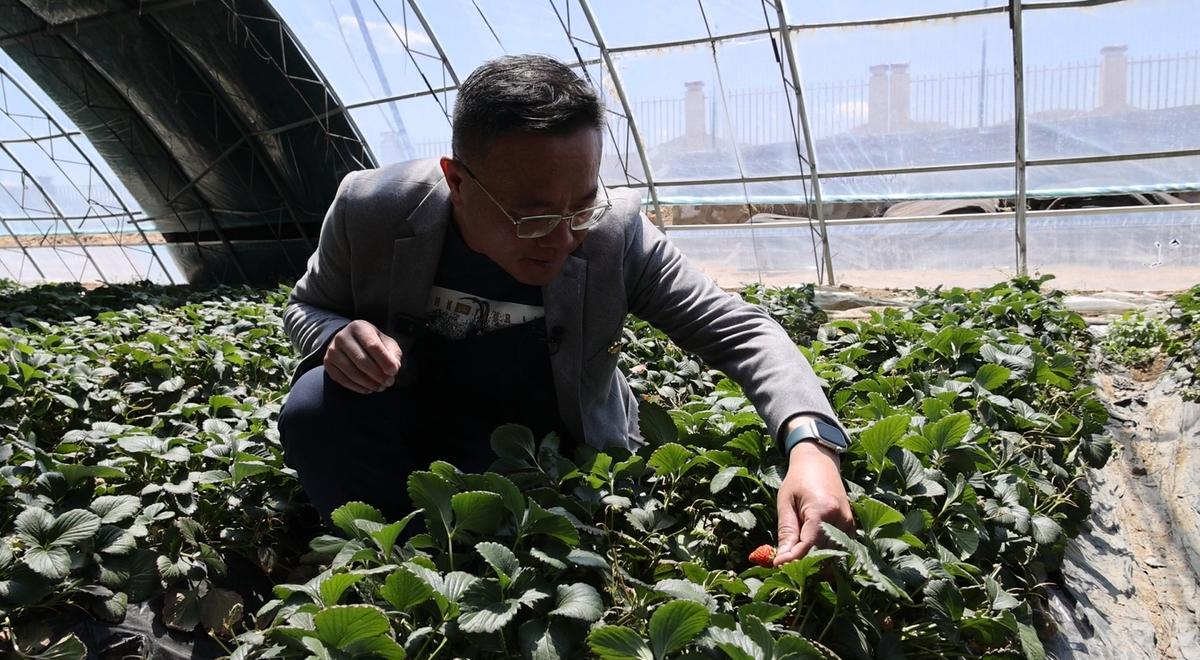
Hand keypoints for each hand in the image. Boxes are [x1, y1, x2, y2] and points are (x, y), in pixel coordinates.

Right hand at [323, 320, 402, 393]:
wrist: (350, 343)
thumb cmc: (373, 343)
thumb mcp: (386, 343)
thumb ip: (392, 355)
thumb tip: (392, 369)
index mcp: (359, 327)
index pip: (373, 345)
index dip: (385, 361)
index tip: (394, 372)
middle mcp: (342, 336)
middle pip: (361, 360)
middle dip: (377, 374)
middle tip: (388, 383)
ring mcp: (332, 350)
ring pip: (351, 372)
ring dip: (368, 383)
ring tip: (380, 387)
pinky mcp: (328, 363)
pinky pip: (342, 379)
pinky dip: (357, 387)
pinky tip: (368, 389)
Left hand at [774, 439, 853, 566]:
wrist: (819, 462)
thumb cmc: (798, 480)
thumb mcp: (786, 502)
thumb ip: (786, 531)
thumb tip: (782, 558)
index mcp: (822, 510)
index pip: (808, 544)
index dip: (794, 558)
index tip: (778, 565)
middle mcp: (840, 519)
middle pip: (823, 553)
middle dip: (805, 563)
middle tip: (786, 568)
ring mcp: (848, 523)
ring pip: (834, 555)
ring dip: (817, 563)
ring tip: (798, 564)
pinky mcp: (851, 526)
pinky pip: (841, 549)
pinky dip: (828, 556)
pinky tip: (813, 558)